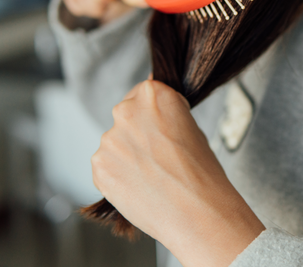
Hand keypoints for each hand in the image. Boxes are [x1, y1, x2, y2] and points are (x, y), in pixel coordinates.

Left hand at [91, 80, 264, 266]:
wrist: (196, 211)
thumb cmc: (202, 173)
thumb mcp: (192, 129)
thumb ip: (167, 116)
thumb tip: (153, 118)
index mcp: (154, 95)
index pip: (144, 92)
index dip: (153, 111)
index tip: (158, 124)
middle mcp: (126, 111)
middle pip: (126, 114)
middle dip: (137, 130)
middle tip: (156, 153)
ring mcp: (109, 140)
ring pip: (116, 142)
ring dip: (128, 153)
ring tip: (151, 175)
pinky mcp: (99, 167)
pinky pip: (106, 165)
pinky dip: (119, 174)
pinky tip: (140, 184)